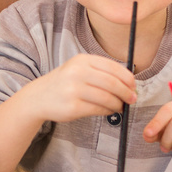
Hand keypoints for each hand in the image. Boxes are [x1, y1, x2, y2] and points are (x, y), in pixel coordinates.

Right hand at [19, 53, 135, 122]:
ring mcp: (74, 90)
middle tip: (132, 99)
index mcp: (82, 60)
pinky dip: (109, 111)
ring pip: (107, 97)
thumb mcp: (79, 69)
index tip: (133, 86)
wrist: (38, 97)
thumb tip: (129, 84)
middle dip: (126, 92)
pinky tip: (110, 111)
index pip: (112, 67)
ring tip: (120, 106)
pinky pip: (99, 109)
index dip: (127, 78)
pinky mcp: (73, 106)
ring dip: (118, 104)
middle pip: (112, 83)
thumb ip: (102, 72)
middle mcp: (77, 72)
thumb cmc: (64, 83)